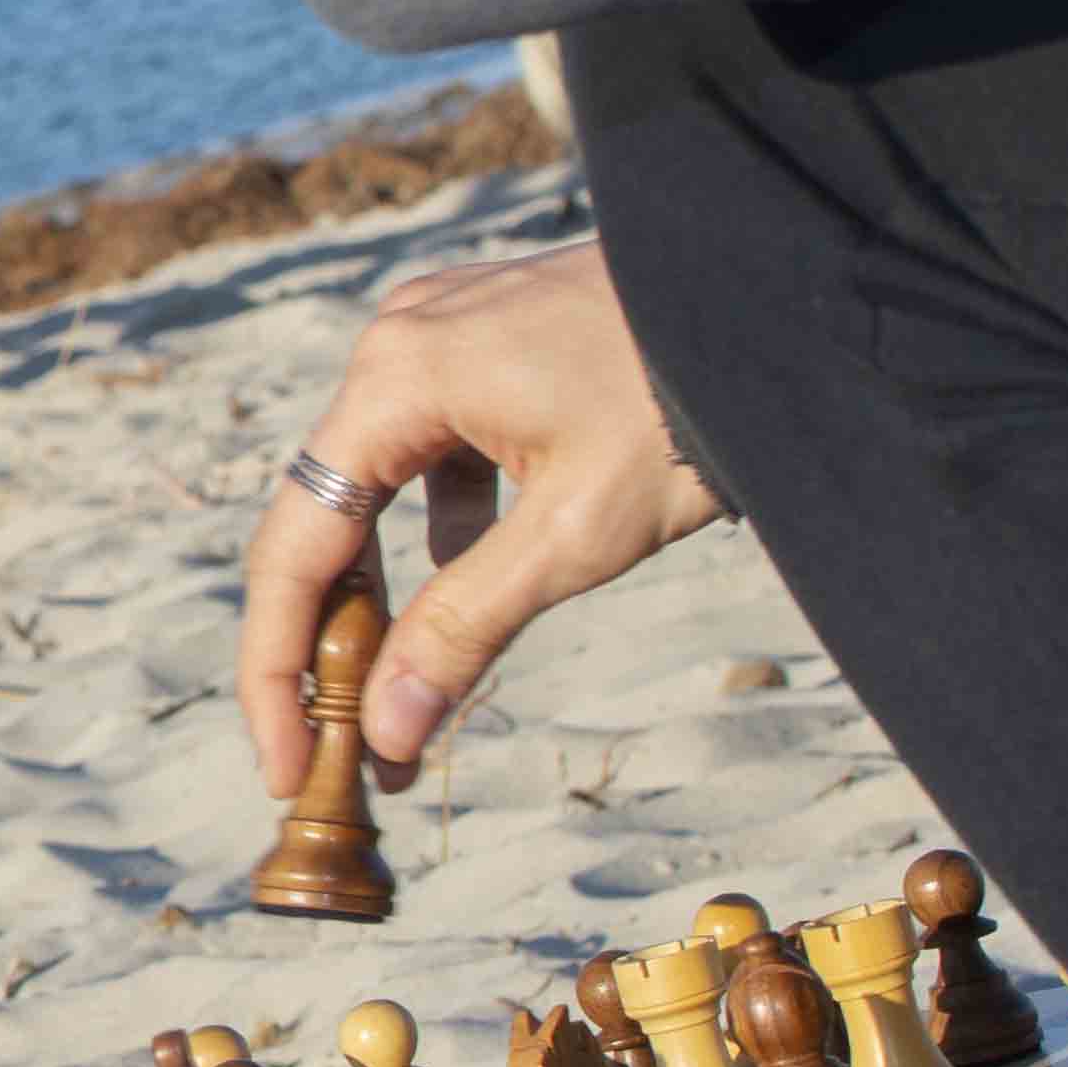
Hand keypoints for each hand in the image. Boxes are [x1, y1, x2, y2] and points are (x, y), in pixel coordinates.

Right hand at [238, 238, 721, 791]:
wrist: (790, 299)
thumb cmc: (683, 406)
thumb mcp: (575, 537)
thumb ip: (464, 632)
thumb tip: (384, 734)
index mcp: (395, 379)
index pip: (293, 551)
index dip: (278, 672)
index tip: (284, 767)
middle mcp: (395, 343)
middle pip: (322, 517)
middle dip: (331, 641)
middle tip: (345, 746)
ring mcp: (441, 331)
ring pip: (376, 484)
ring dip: (387, 587)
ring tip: (406, 683)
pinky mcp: (487, 337)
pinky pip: (431, 444)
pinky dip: (445, 520)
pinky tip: (484, 569)